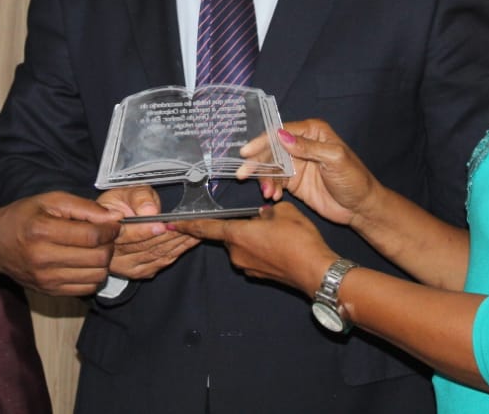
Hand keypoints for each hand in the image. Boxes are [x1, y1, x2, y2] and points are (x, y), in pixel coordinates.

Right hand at [0, 192, 121, 295]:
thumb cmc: (24, 216)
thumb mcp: (50, 200)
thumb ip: (84, 207)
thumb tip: (114, 217)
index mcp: (43, 231)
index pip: (91, 236)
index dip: (110, 230)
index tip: (114, 225)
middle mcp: (43, 258)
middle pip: (97, 258)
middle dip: (109, 245)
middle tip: (106, 237)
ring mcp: (46, 279)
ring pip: (96, 276)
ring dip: (104, 262)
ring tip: (97, 249)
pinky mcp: (49, 291)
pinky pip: (86, 289)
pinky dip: (94, 276)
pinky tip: (87, 263)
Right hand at [96, 185, 198, 278]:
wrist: (115, 219)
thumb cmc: (121, 203)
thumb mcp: (126, 191)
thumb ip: (138, 198)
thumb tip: (150, 211)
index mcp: (104, 231)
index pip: (125, 235)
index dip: (144, 231)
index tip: (162, 225)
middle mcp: (111, 253)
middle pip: (144, 247)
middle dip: (168, 235)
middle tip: (188, 225)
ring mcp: (124, 266)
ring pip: (155, 256)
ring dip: (177, 243)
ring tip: (194, 230)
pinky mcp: (138, 272)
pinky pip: (161, 262)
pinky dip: (178, 251)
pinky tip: (189, 241)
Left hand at [172, 203, 335, 294]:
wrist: (316, 271)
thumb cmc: (298, 239)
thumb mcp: (283, 212)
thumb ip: (266, 211)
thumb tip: (262, 217)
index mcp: (237, 235)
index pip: (206, 229)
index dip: (189, 225)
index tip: (173, 223)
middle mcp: (237, 254)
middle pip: (231, 235)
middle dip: (243, 226)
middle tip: (267, 220)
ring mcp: (247, 267)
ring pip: (244, 245)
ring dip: (255, 238)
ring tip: (280, 234)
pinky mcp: (259, 276)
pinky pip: (255, 256)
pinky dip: (264, 250)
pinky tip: (283, 246)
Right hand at [242, 118, 380, 226]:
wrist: (361, 207)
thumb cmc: (354, 179)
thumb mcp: (334, 159)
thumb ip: (308, 147)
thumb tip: (281, 136)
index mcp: (313, 132)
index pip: (282, 132)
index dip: (263, 141)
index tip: (247, 152)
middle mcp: (301, 144)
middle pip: (271, 149)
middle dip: (258, 162)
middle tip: (244, 174)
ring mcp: (296, 163)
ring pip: (271, 166)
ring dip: (264, 178)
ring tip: (266, 192)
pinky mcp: (294, 181)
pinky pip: (275, 181)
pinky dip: (271, 188)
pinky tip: (273, 196)